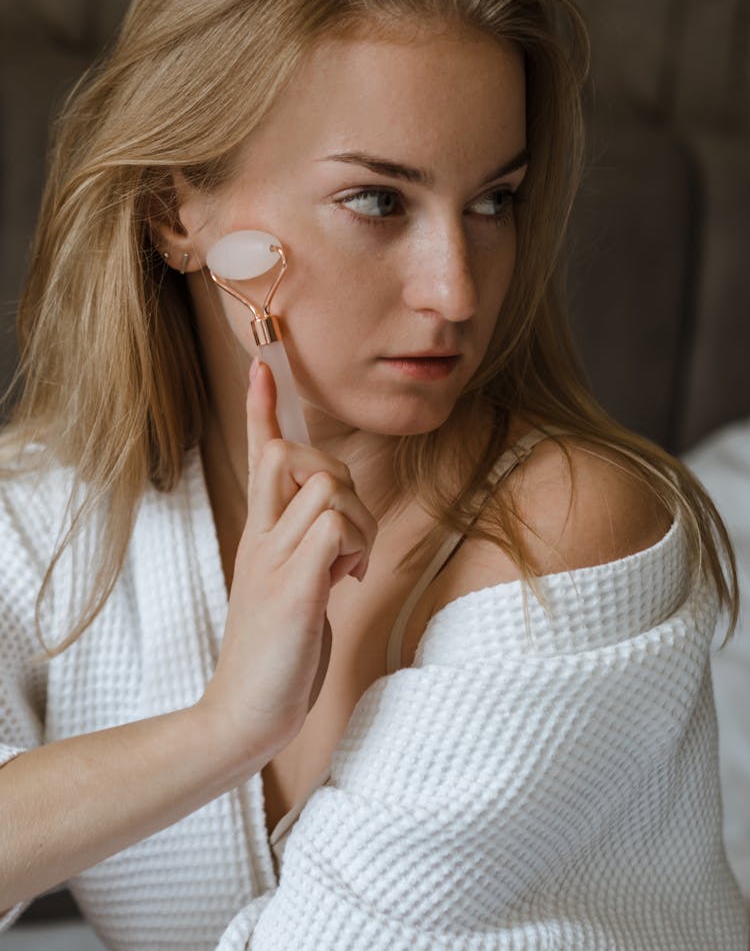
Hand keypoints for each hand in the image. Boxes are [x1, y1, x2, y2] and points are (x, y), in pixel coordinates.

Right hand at [201, 358, 377, 767]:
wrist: (244, 711)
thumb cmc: (276, 652)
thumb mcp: (291, 588)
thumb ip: (311, 552)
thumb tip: (345, 534)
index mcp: (260, 535)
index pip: (259, 457)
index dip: (263, 410)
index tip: (261, 366)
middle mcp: (262, 537)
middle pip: (291, 454)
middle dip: (333, 470)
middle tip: (349, 529)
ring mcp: (274, 560)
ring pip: (324, 485)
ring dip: (357, 517)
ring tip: (352, 565)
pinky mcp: (293, 587)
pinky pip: (336, 526)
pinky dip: (356, 543)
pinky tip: (350, 580)